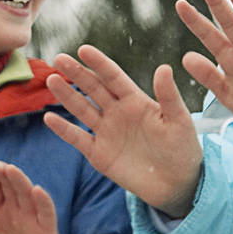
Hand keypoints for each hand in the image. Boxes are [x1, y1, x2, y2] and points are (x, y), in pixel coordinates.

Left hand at [0, 161, 65, 233]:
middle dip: (1, 173)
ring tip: (10, 169)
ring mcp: (31, 218)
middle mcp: (14, 211)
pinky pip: (46, 212)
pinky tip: (37, 191)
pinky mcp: (47, 229)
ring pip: (26, 194)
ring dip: (19, 181)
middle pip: (8, 186)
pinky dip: (43, 201)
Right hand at [43, 45, 202, 217]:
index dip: (99, 64)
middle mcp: (117, 113)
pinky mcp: (99, 154)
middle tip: (59, 59)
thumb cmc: (183, 149)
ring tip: (51, 80)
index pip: (113, 77)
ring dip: (66, 95)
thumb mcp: (180, 120)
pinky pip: (78, 138)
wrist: (178, 184)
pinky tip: (49, 118)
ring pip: (81, 109)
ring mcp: (106, 132)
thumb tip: (164, 67)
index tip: (83, 49)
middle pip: (93, 89)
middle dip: (76, 73)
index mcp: (136, 101)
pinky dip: (63, 129)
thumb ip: (169, 96)